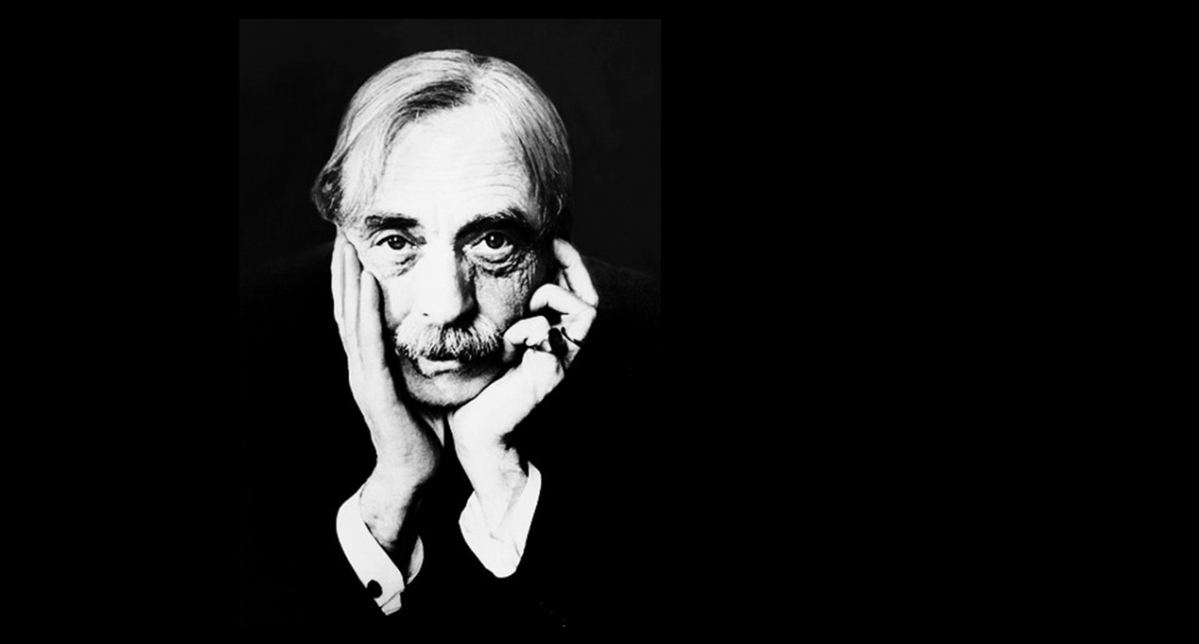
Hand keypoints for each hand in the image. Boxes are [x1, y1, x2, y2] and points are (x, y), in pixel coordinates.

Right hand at [332, 230, 439, 549]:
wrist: (415, 475)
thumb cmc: (425, 431)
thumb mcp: (425, 384)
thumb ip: (425, 358)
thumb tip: (445, 331)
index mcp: (371, 362)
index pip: (358, 311)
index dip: (353, 276)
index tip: (355, 241)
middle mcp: (360, 364)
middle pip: (346, 306)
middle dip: (344, 266)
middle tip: (342, 228)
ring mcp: (362, 375)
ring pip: (350, 317)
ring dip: (348, 278)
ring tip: (348, 243)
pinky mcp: (373, 388)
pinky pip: (367, 342)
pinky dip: (364, 309)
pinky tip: (365, 283)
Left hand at [448, 239, 598, 529]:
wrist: (470, 429)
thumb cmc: (474, 382)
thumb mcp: (487, 336)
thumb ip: (499, 310)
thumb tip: (486, 270)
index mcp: (549, 334)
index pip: (576, 289)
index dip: (570, 262)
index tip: (551, 240)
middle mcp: (561, 345)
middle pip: (590, 296)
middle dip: (572, 268)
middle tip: (551, 250)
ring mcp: (559, 359)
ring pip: (585, 310)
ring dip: (554, 296)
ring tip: (526, 303)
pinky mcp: (548, 373)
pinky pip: (553, 335)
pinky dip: (533, 328)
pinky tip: (511, 336)